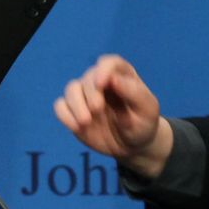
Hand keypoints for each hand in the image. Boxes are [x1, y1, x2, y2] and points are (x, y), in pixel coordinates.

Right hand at [54, 54, 172, 178]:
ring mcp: (85, 96)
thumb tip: (113, 79)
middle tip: (97, 109)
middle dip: (91, 92)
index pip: (109, 62)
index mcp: (122, 75)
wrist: (132, 146)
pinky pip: (61, 106)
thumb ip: (133, 92)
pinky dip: (65, 115)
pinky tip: (77, 127)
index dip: (103, 69)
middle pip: (88, 77)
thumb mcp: (147, 109)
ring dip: (76, 104)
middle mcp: (101, 81)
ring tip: (86, 122)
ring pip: (71, 89)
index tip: (101, 83)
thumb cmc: (143, 123)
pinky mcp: (74, 111)